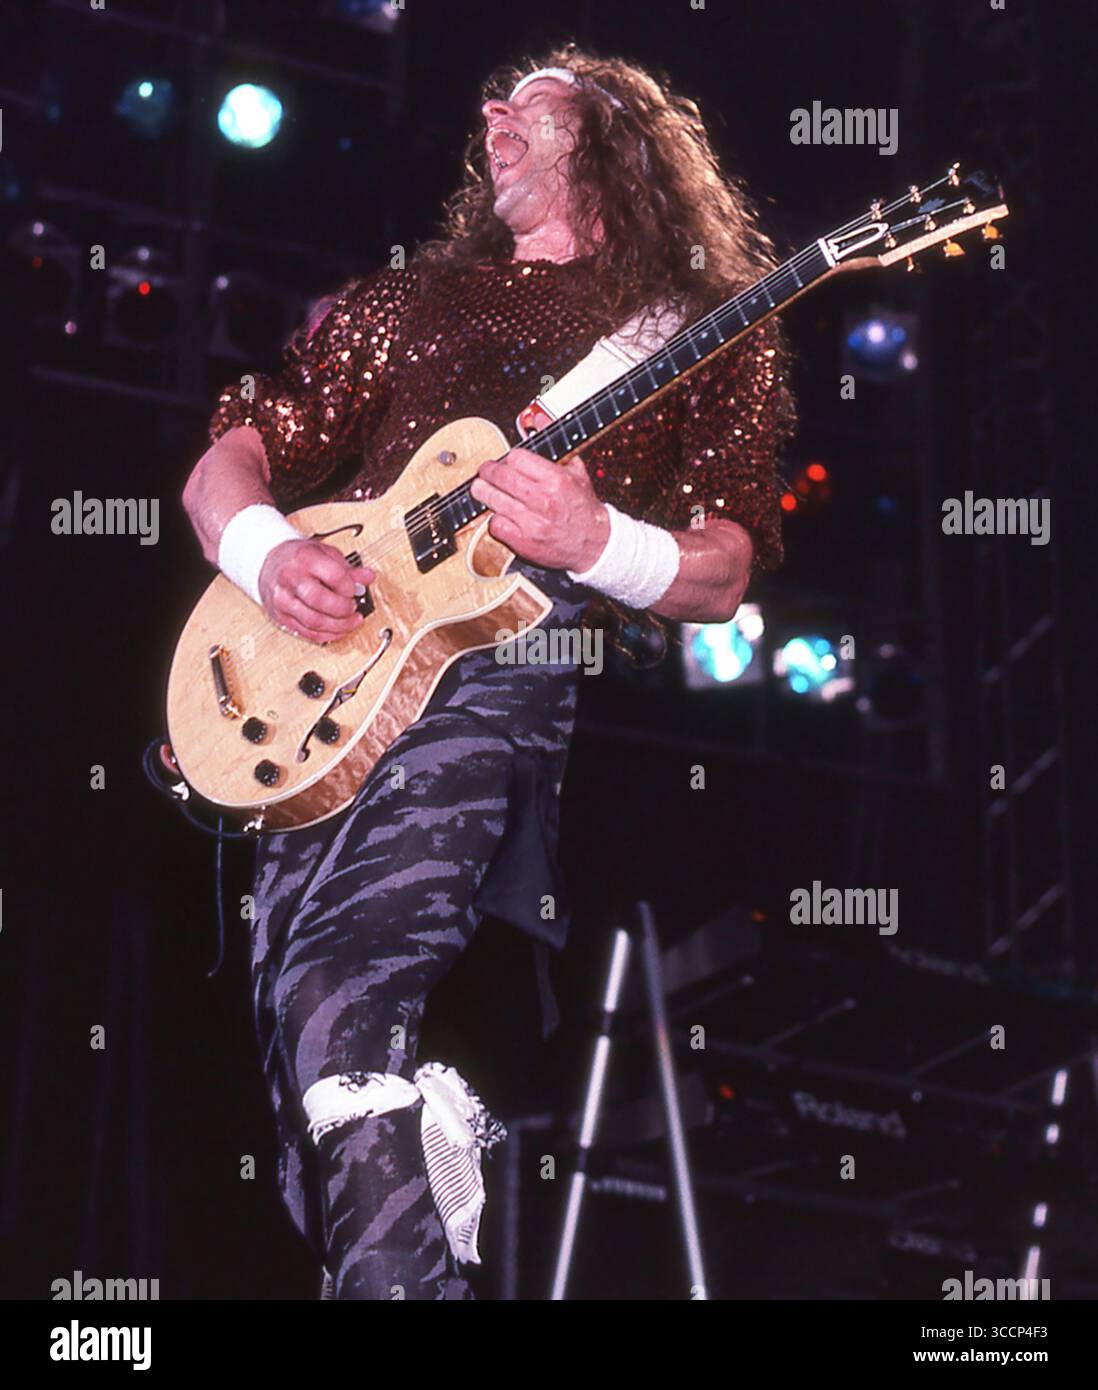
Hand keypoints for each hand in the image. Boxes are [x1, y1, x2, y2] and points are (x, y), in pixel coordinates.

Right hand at [258, 539, 373, 643]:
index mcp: (304, 558)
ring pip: (315, 622)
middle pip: (320, 601)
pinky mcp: (281, 617)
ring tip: (351, 621)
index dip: (349, 587)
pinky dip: (328, 635)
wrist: (268, 562)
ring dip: (339, 626)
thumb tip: (367, 578)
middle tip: (353, 608)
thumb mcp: (325, 553)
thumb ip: (348, 568)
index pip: (334, 576)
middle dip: (343, 609)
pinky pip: (308, 633)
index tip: (356, 590)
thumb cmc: (298, 558)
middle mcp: (291, 579)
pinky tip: (338, 630)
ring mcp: (283, 600)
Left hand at [470, 448, 609, 571]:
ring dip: (483, 492)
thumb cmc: (583, 507)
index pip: (517, 458)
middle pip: (500, 477)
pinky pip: (496, 525)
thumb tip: (539, 418)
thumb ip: (555, 445)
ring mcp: (532, 523)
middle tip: (485, 472)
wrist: (594, 544)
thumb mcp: (576, 471)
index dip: (508, 458)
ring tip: (481, 489)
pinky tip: (499, 514)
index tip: (507, 462)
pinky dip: (494, 519)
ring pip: (493, 500)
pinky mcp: (524, 542)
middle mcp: (543, 500)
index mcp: (556, 480)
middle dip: (487, 471)